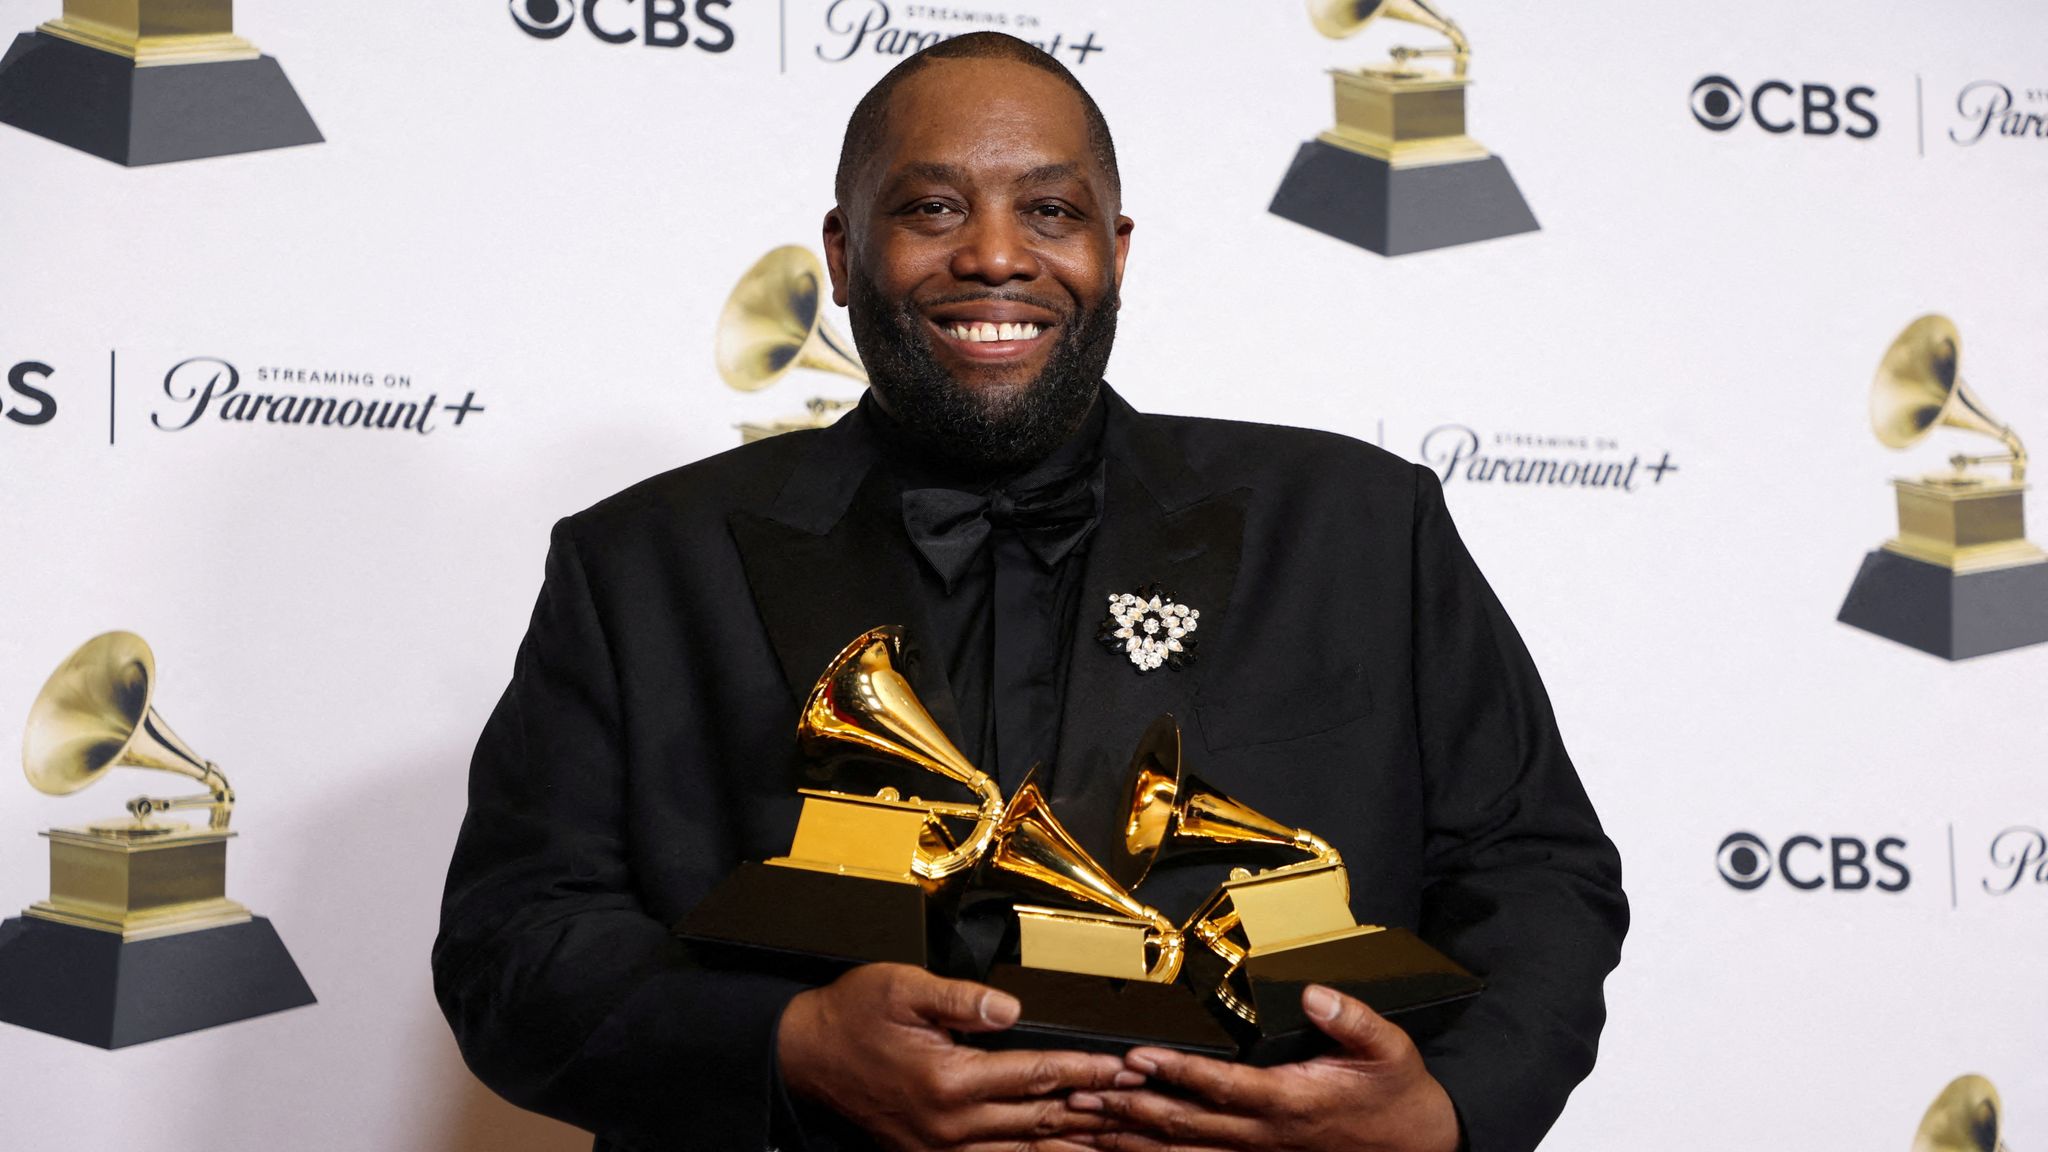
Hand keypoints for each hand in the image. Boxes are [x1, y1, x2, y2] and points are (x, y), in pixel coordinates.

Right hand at [777, 963, 1145, 1150]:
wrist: (804, 1056)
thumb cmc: (852, 1017)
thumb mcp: (903, 988)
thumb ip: (962, 999)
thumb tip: (1012, 1009)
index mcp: (949, 1080)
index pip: (1035, 1077)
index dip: (1085, 1072)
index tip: (1123, 1069)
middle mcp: (949, 1125)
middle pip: (1039, 1122)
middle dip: (1093, 1110)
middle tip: (1137, 1105)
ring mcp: (939, 1148)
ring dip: (1071, 1145)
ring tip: (1114, 1139)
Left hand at [1066, 985, 1459, 1151]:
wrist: (1417, 1150)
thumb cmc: (1397, 1095)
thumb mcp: (1389, 1049)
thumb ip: (1350, 1017)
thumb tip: (1314, 990)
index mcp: (1289, 1101)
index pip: (1221, 1086)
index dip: (1176, 1073)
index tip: (1136, 1058)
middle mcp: (1265, 1133)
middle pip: (1184, 1125)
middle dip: (1130, 1110)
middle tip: (1084, 1094)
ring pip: (1181, 1151)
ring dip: (1130, 1139)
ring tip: (1084, 1124)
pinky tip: (1120, 1149)